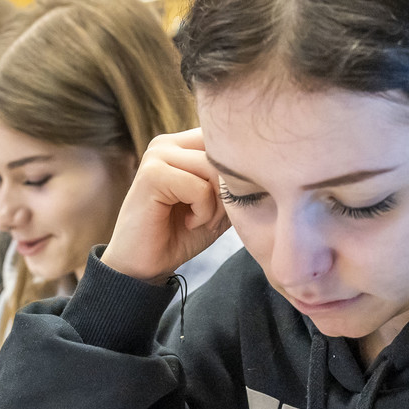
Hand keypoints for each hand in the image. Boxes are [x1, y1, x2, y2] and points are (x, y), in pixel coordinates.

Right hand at [102, 127, 233, 283]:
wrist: (144, 267)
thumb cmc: (180, 235)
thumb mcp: (217, 204)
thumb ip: (233, 181)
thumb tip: (264, 168)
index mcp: (180, 145)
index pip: (225, 141)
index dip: (236, 174)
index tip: (224, 206)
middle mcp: (166, 143)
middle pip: (222, 153)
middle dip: (228, 190)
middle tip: (214, 218)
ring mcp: (156, 156)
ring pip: (213, 169)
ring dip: (216, 204)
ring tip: (201, 221)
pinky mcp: (152, 174)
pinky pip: (199, 187)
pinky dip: (203, 212)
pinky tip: (189, 223)